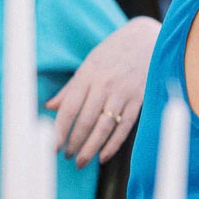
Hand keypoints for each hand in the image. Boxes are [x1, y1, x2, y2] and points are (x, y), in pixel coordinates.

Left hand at [45, 17, 159, 166]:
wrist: (148, 38)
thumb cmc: (115, 51)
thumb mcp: (90, 62)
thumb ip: (71, 87)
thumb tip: (50, 107)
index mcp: (88, 74)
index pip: (69, 108)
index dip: (59, 130)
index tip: (52, 147)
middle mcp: (104, 84)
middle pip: (86, 121)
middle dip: (74, 143)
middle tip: (68, 157)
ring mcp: (123, 92)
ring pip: (104, 127)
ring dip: (91, 148)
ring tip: (82, 161)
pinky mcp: (139, 99)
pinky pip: (124, 126)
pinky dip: (113, 144)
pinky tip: (103, 155)